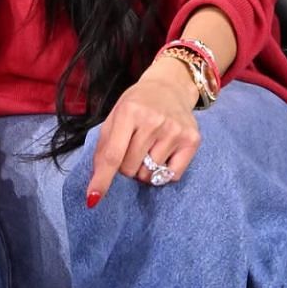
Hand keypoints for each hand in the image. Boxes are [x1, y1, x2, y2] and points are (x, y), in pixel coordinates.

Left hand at [83, 57, 201, 206]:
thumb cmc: (137, 105)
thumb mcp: (115, 117)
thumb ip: (104, 148)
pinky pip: (172, 176)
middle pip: (130, 168)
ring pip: (150, 175)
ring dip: (144, 170)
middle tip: (133, 148)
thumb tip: (97, 185)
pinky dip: (163, 174)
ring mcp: (175, 130)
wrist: (170, 87)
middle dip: (126, 167)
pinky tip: (164, 154)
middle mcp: (154, 120)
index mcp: (129, 111)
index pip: (113, 155)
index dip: (102, 179)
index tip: (93, 199)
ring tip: (149, 149)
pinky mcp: (192, 139)